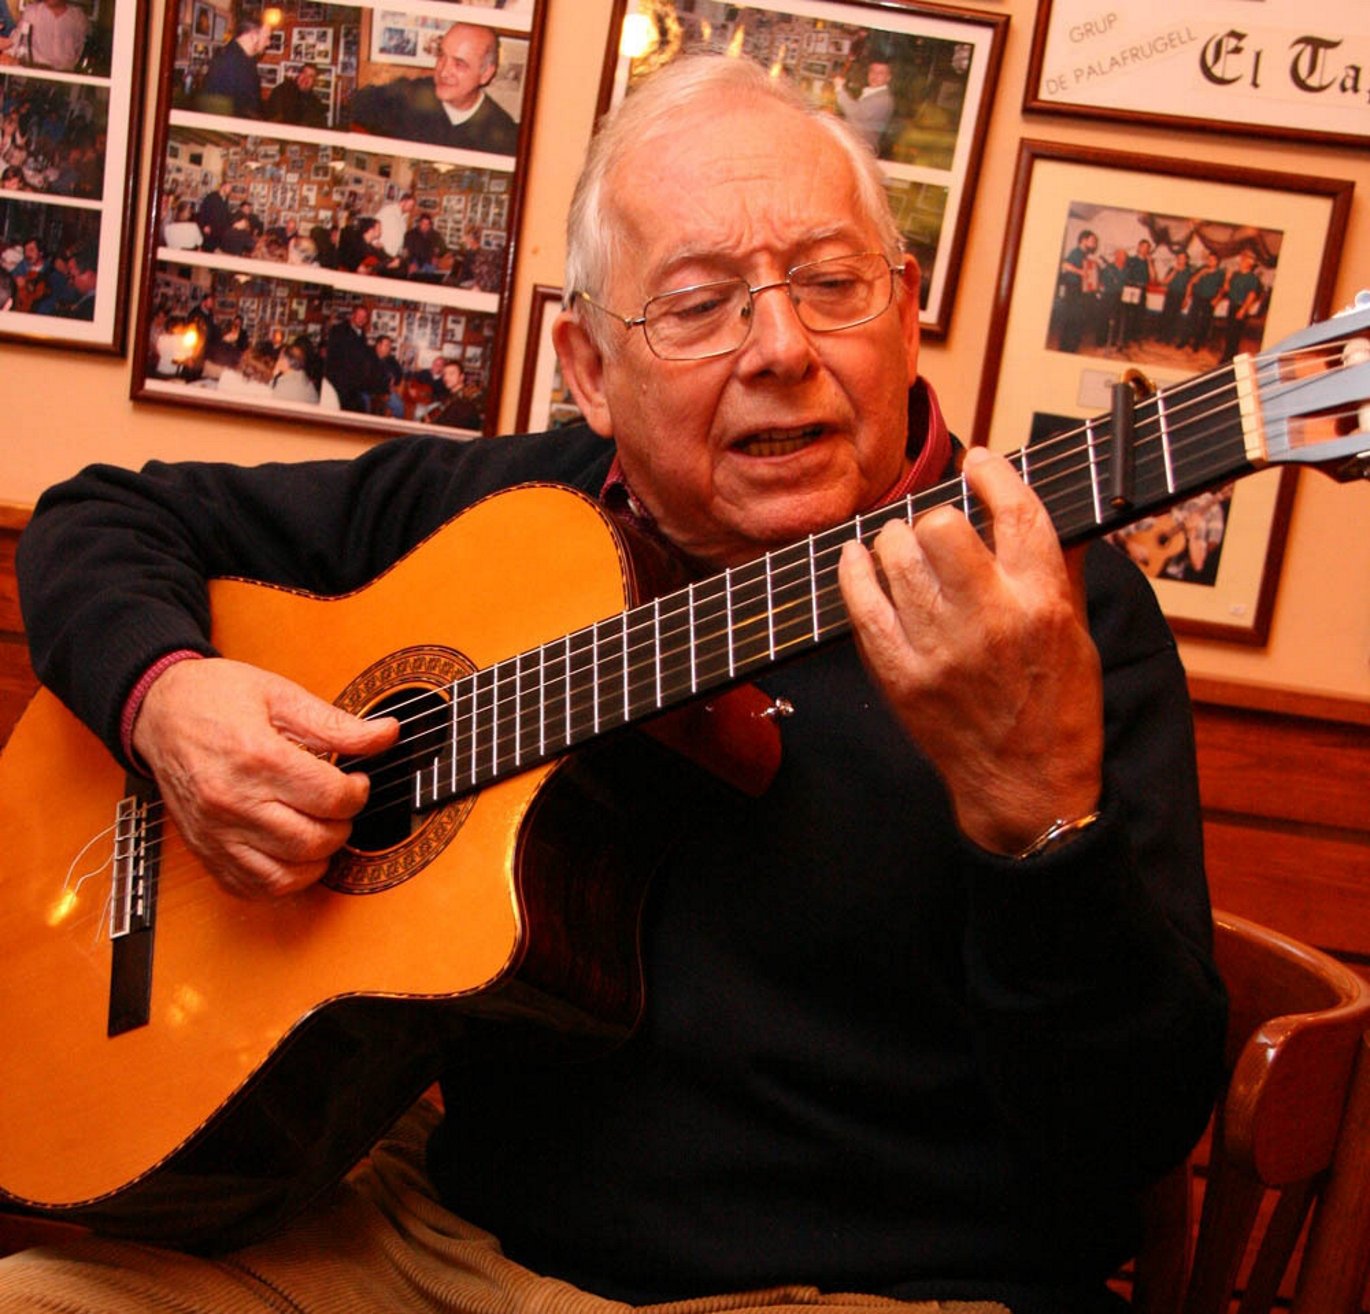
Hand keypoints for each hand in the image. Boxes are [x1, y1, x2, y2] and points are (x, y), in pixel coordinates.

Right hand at [132, 657, 398, 897]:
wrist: (157, 711)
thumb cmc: (217, 697)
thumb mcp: (281, 695)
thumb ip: (337, 724)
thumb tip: (387, 734)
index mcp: (257, 758)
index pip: (331, 797)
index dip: (358, 791)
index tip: (355, 780)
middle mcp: (233, 802)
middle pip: (314, 840)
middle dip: (342, 825)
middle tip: (339, 804)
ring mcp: (216, 833)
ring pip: (288, 875)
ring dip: (318, 857)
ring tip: (320, 827)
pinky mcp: (205, 852)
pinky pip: (254, 888)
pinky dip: (284, 879)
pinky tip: (293, 852)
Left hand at [838, 446, 1102, 854]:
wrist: (1026, 789)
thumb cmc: (1057, 710)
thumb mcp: (1077, 634)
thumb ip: (1058, 567)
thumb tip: (1037, 505)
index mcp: (1043, 605)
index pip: (1016, 513)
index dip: (994, 474)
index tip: (979, 462)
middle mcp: (990, 621)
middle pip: (942, 526)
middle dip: (938, 518)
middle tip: (938, 531)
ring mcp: (939, 650)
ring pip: (895, 556)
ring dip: (895, 542)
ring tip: (903, 551)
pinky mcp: (900, 676)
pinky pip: (861, 602)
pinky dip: (854, 571)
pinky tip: (859, 560)